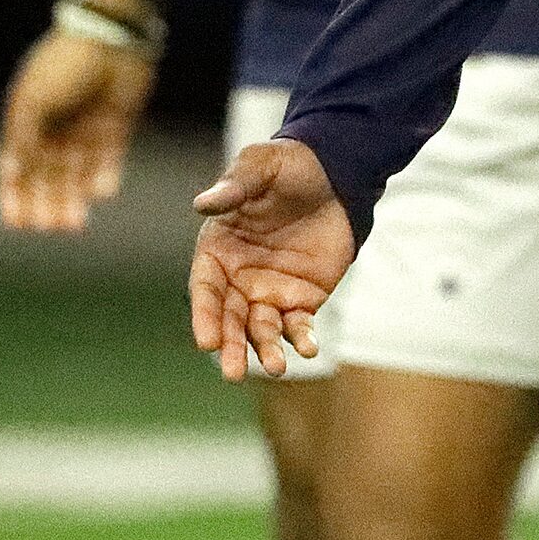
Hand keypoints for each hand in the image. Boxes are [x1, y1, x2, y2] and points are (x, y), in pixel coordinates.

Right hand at [0, 29, 155, 232]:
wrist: (114, 37)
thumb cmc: (65, 66)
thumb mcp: (35, 102)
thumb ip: (24, 138)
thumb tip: (12, 172)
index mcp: (28, 120)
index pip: (16, 167)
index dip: (13, 195)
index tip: (15, 223)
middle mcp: (55, 128)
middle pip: (47, 176)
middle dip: (45, 203)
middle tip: (47, 228)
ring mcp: (84, 128)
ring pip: (76, 174)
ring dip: (73, 199)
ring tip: (73, 225)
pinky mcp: (114, 126)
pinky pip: (107, 160)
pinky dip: (104, 178)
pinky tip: (102, 194)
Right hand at [189, 138, 354, 381]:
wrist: (336, 173)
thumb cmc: (289, 166)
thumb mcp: (261, 167)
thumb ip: (235, 188)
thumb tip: (202, 204)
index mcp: (218, 250)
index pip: (206, 289)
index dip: (205, 316)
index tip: (207, 341)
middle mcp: (238, 277)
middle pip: (229, 319)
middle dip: (230, 346)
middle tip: (233, 373)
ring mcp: (269, 291)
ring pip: (261, 329)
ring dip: (266, 349)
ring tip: (276, 367)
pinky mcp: (302, 297)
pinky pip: (298, 324)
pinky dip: (301, 338)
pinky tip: (309, 348)